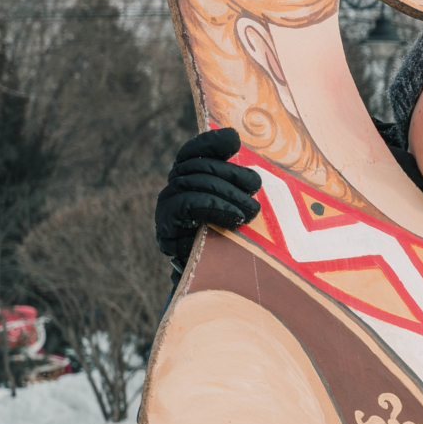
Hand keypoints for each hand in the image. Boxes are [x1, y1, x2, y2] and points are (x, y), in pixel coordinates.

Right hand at [155, 128, 261, 270]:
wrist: (221, 284)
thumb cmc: (239, 242)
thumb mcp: (246, 208)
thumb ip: (245, 186)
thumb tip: (255, 163)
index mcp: (191, 180)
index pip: (192, 153)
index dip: (210, 143)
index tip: (233, 140)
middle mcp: (175, 191)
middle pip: (195, 166)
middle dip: (229, 172)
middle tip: (255, 187)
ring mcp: (168, 209)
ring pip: (192, 183)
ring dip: (227, 193)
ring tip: (251, 209)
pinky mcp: (167, 229)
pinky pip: (187, 205)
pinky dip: (214, 206)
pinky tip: (236, 217)